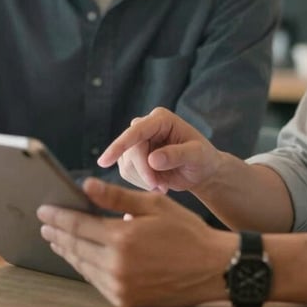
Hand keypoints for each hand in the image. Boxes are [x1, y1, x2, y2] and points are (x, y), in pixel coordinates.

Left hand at [37, 178, 235, 306]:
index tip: (44, 209)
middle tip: (45, 223)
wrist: (213, 268)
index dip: (58, 216)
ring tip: (57, 239)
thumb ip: (116, 197)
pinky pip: (97, 281)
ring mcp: (120, 287)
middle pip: (76, 247)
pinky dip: (85, 267)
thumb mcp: (154, 205)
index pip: (78, 225)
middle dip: (58, 233)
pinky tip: (82, 258)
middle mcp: (116, 266)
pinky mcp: (125, 300)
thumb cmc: (186, 231)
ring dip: (68, 251)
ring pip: (83, 266)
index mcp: (122, 238)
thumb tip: (85, 186)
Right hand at [97, 107, 221, 193]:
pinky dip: (141, 183)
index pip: (136, 131)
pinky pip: (127, 173)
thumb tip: (152, 159)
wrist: (201, 170)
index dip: (119, 145)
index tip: (104, 161)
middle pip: (130, 150)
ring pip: (126, 164)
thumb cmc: (202, 159)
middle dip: (143, 172)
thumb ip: (177, 155)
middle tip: (159, 187)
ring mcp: (138, 142)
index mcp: (161, 119)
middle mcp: (146, 126)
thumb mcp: (197, 156)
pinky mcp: (133, 158)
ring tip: (164, 185)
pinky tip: (158, 184)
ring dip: (143, 180)